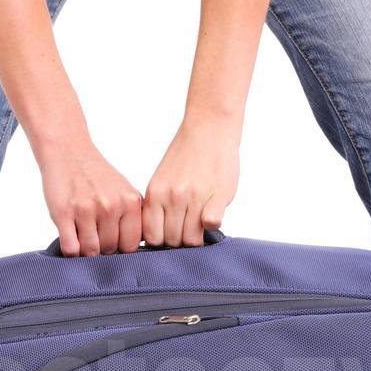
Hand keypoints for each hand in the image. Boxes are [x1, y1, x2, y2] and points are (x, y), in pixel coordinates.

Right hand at [38, 135, 144, 254]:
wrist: (68, 152)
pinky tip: (70, 237)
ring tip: (82, 235)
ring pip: (90, 251)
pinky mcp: (63, 213)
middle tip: (94, 234)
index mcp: (130, 201)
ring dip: (85, 249)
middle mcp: (110, 206)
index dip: (120, 248)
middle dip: (102, 248)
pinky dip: (70, 249)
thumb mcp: (124, 191)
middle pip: (110, 250)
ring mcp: (86, 210)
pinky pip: (70, 248)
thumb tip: (133, 252)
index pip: (131, 246)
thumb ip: (131, 218)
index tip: (113, 242)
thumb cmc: (96, 175)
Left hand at [141, 114, 239, 247]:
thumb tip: (157, 237)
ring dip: (197, 235)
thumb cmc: (186, 156)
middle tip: (187, 230)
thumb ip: (158, 206)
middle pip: (173, 241)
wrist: (210, 129)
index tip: (169, 237)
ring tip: (200, 223)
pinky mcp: (217, 196)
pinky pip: (212, 225)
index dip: (162, 241)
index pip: (152, 236)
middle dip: (180, 241)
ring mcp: (195, 198)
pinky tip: (213, 214)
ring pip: (192, 238)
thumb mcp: (161, 180)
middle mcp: (173, 197)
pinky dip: (213, 226)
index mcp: (155, 194)